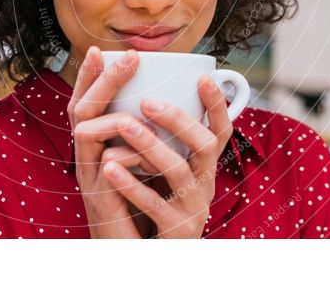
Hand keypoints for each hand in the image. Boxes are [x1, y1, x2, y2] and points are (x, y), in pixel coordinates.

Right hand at [69, 45, 159, 237]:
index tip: (99, 49)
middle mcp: (86, 156)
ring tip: (142, 97)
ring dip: (113, 108)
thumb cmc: (140, 202)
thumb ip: (149, 135)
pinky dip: (129, 155)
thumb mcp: (145, 161)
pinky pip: (108, 166)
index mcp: (97, 145)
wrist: (131, 251)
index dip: (88, 77)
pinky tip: (148, 156)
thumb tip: (168, 100)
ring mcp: (90, 176)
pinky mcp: (101, 197)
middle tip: (125, 56)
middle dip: (103, 78)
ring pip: (86, 130)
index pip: (85, 103)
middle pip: (80, 108)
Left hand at [100, 74, 233, 238]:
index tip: (203, 77)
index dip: (216, 104)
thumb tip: (149, 89)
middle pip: (205, 146)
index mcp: (203, 165)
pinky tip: (109, 166)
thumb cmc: (156, 200)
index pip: (220, 130)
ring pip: (180, 172)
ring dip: (151, 146)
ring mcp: (193, 207)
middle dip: (178, 120)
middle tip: (147, 101)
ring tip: (123, 125)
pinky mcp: (175, 230)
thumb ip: (165, 138)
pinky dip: (131, 184)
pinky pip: (155, 204)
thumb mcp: (166, 170)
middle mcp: (205, 183)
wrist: (152, 252)